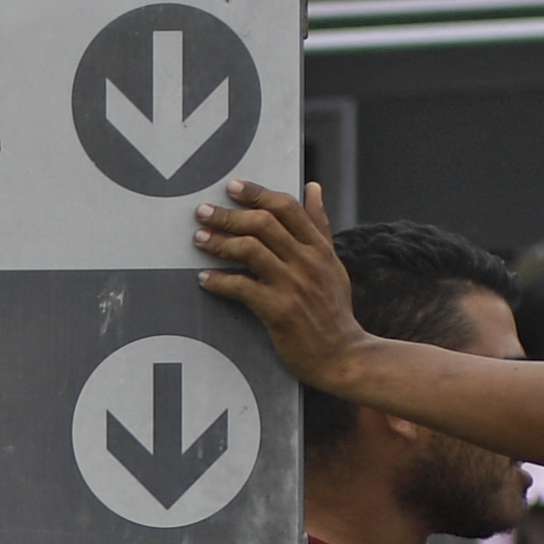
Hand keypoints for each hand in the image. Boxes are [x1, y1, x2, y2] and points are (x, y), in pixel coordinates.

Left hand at [191, 178, 375, 395]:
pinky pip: (242, 288)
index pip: (286, 207)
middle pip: (263, 223)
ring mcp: (294, 285)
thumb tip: (312, 188)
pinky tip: (204, 279)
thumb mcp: (333, 263)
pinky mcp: (279, 311)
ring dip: (219, 242)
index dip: (257, 193)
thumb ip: (319, 226)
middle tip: (203, 211)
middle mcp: (307, 261)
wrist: (344, 356)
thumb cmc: (334, 311)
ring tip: (199, 239)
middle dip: (229, 215)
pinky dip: (219, 281)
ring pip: (250, 250)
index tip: (233, 187)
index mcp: (319, 247)